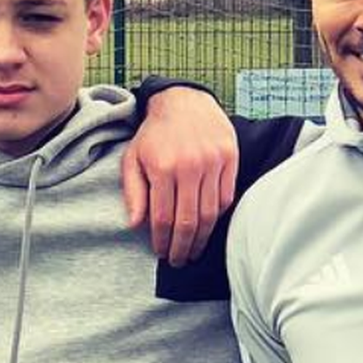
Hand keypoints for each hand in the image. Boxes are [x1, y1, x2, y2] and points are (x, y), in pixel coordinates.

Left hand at [121, 87, 238, 265]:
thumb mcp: (133, 158)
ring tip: (194, 251)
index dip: (162, 240)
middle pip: (189, 221)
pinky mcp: (230, 159)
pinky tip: (208, 228)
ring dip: (202, 239)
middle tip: (179, 261)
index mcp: (162, 167)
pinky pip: (226, 198)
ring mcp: (213, 162)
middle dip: (183, 247)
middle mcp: (190, 166)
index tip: (160, 253)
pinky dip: (217, 218)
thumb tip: (135, 225)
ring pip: (210, 214)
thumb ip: (133, 192)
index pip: (162, 217)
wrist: (183, 101)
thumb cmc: (154, 134)